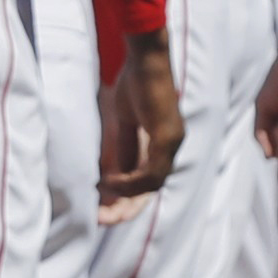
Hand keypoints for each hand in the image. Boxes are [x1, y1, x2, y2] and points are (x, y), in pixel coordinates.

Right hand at [97, 31, 181, 220]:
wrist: (147, 56)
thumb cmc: (135, 79)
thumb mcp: (124, 118)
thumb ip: (123, 145)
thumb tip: (112, 172)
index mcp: (162, 140)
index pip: (148, 177)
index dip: (128, 196)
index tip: (107, 209)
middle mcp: (172, 144)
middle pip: (152, 187)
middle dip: (127, 207)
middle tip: (104, 222)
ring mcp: (172, 141)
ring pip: (152, 183)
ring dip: (126, 197)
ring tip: (104, 200)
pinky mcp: (166, 137)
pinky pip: (150, 171)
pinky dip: (130, 182)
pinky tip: (111, 183)